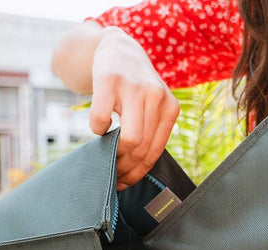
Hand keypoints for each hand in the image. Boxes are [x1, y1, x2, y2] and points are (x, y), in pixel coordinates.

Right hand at [89, 27, 179, 189]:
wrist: (119, 48)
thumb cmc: (134, 88)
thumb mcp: (152, 107)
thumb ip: (150, 133)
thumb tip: (134, 172)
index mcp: (170, 108)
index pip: (154, 153)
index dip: (136, 174)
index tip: (123, 184)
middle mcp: (156, 97)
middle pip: (141, 149)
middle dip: (124, 169)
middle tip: (111, 174)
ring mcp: (134, 87)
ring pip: (128, 140)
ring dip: (113, 156)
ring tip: (105, 156)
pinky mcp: (109, 80)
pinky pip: (101, 120)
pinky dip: (97, 129)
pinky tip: (98, 127)